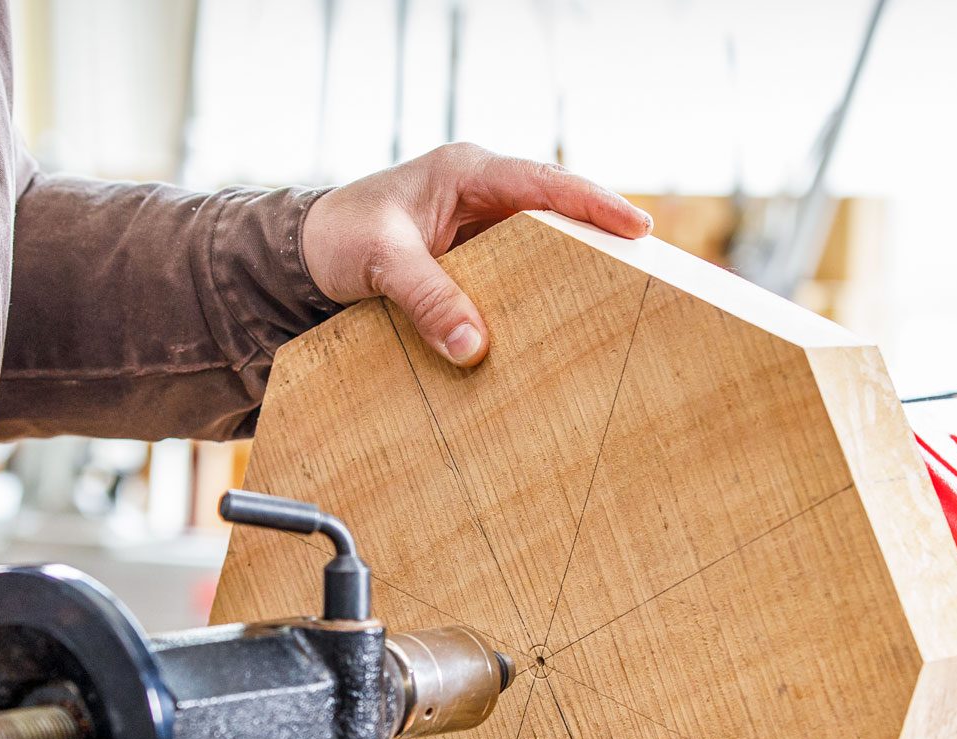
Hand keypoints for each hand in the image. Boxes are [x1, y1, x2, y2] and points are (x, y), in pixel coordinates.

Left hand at [302, 143, 651, 366]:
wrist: (303, 255)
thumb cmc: (338, 238)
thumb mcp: (381, 263)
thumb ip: (426, 299)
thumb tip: (475, 348)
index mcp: (466, 171)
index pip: (543, 184)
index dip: (594, 204)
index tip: (637, 227)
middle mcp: (481, 194)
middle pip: (556, 214)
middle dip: (601, 237)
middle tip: (653, 270)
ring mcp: (480, 229)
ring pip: (542, 248)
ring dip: (574, 274)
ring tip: (626, 300)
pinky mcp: (473, 263)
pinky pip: (517, 279)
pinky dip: (539, 299)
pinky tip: (566, 327)